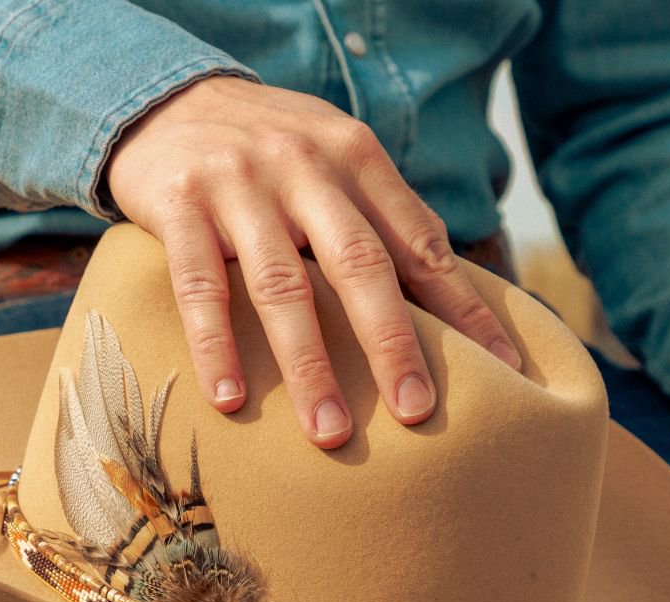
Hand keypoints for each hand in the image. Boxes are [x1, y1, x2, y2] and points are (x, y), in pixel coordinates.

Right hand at [105, 76, 519, 448]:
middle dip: (391, 345)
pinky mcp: (180, 205)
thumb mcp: (336, 161)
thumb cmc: (270, 149)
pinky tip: (230, 401)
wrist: (169, 100)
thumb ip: (386, 218)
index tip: (500, 369)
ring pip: (282, 286)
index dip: (462, 309)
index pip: (419, 243)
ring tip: (328, 433)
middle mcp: (305, 167)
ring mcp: (239, 185)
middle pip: (358, 265)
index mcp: (357, 158)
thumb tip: (453, 298)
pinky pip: (200, 287)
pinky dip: (216, 346)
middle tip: (414, 413)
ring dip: (308, 366)